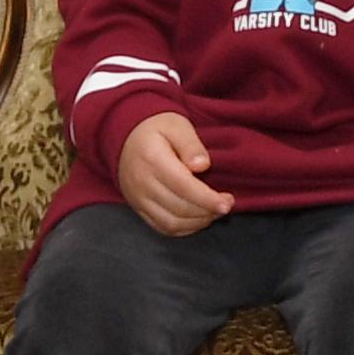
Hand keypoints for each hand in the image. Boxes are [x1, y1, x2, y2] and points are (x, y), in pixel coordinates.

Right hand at [117, 111, 231, 235]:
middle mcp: (141, 183)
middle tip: (227, 204)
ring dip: (198, 222)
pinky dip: (184, 229)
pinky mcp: (138, 209)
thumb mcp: (177, 125)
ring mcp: (138, 199)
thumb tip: (202, 166)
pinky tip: (199, 218)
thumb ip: (191, 144)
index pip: (183, 186)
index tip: (226, 203)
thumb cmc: (156, 130)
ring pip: (171, 223)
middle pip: (179, 208)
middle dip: (208, 211)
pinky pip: (163, 228)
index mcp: (152, 159)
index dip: (207, 199)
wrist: (126, 139)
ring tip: (214, 211)